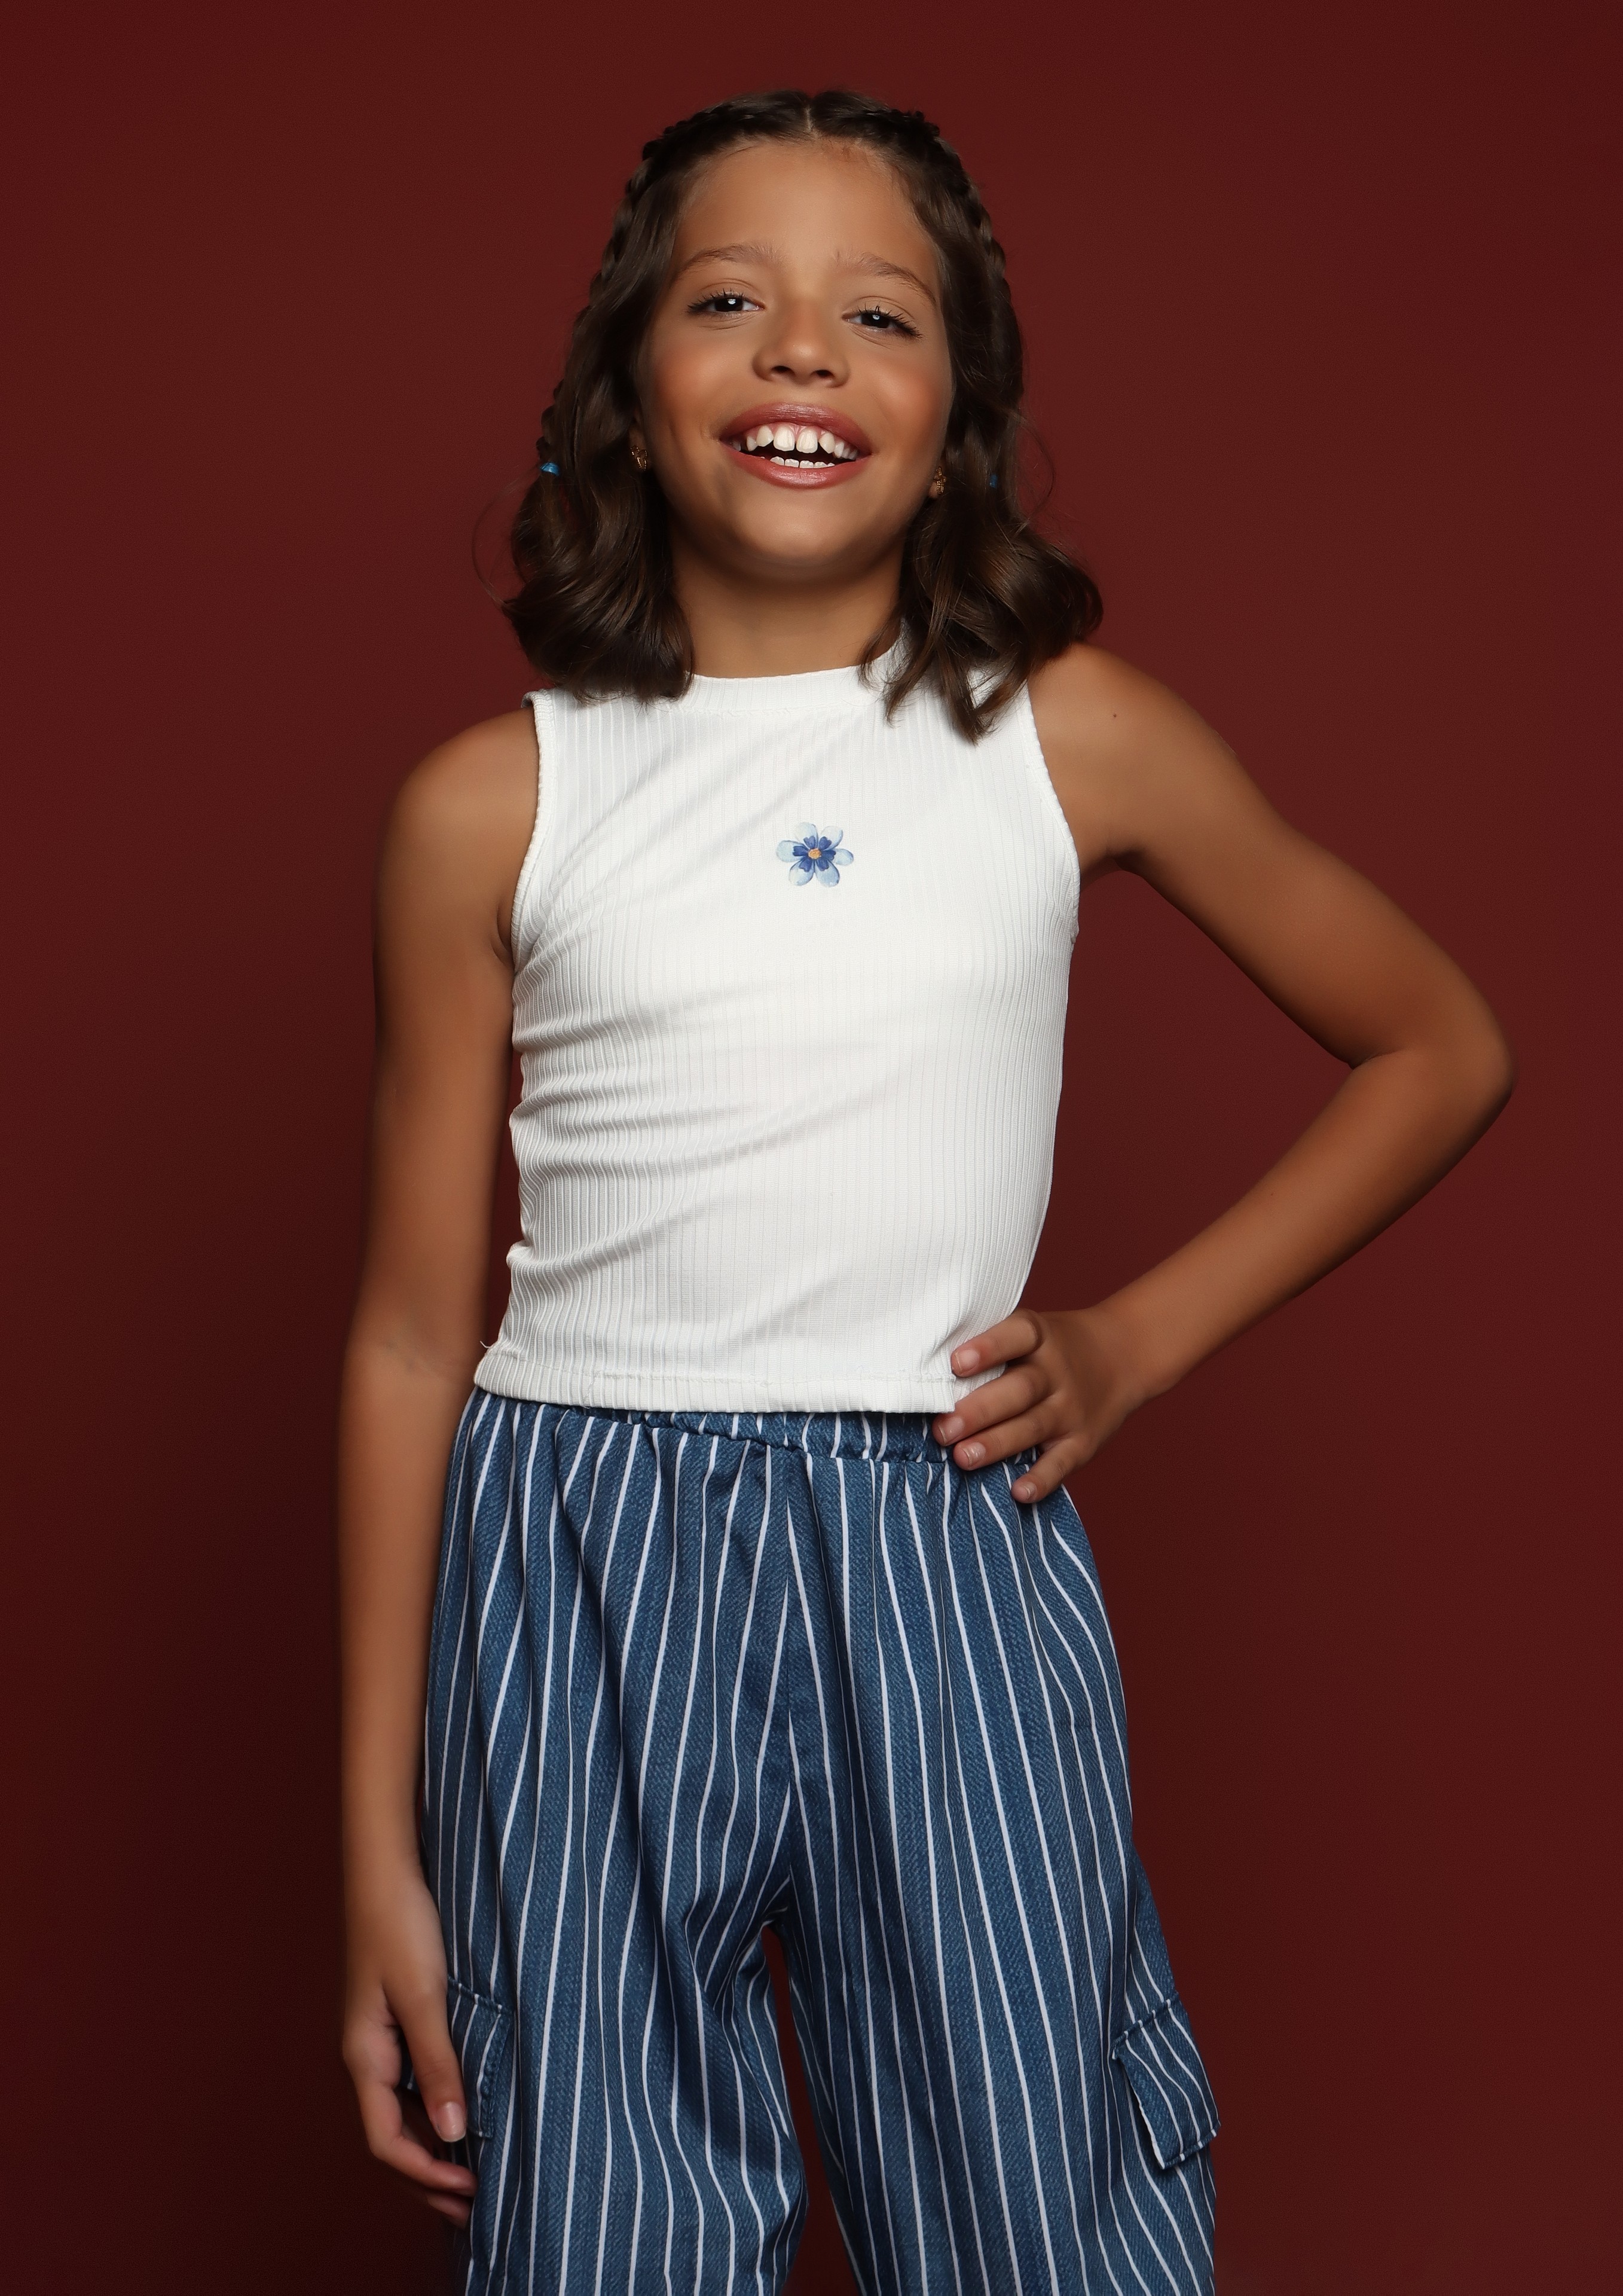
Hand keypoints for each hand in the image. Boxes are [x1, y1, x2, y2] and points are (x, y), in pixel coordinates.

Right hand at [343, 1859, 476, 2225]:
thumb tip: (452, 2133)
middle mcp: (367, 2055)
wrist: (387, 1866)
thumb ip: (437, 2062)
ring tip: (476, 2171)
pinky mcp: (398, 2018)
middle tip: (476, 2205)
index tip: (471, 2192)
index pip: (385, 2142)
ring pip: (402, 2112)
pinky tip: (466, 2111)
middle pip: (391, 2137)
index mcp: (364, 2056)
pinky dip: (435, 2109)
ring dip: (433, 2147)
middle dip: (428, 2177)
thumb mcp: (424, 1994)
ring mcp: (381, 2038)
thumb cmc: (399, 1922)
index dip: (425, 2175)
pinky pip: (412, 2082)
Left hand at [931, 1306, 1146, 1500]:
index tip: (955, 1363)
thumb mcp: (1032, 1330)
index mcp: (1040, 1336)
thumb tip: (925, 1371)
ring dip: (996, 1444)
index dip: (987, 1349)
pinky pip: (1062, 1462)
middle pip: (1019, 1390)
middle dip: (978, 1411)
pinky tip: (1018, 1492)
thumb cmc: (1053, 1346)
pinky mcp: (1083, 1441)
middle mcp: (1057, 1371)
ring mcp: (1072, 1408)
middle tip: (942, 1429)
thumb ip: (991, 1348)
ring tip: (962, 1458)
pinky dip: (1042, 1479)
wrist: (1124, 1354)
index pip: (1016, 1336)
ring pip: (1032, 1426)